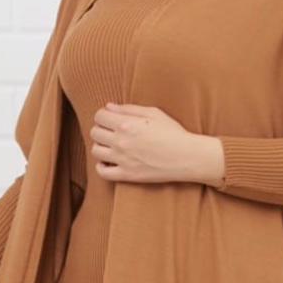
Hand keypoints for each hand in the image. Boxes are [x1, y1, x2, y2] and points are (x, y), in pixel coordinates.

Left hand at [90, 103, 220, 184]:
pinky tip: (109, 161)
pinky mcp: (127, 175)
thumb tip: (109, 107)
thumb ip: (129, 109)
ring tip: (112, 146)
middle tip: (112, 131)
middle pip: (95, 132)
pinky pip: (102, 172)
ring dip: (101, 146)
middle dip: (101, 129)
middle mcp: (121, 141)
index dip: (103, 115)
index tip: (111, 118)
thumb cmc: (173, 133)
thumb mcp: (154, 113)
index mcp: (127, 124)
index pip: (99, 116)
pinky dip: (101, 166)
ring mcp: (122, 160)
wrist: (187, 157)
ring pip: (95, 151)